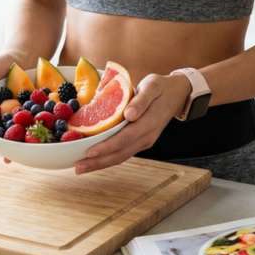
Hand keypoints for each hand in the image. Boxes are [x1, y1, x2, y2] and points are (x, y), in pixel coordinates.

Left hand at [74, 73, 191, 174]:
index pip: (124, 138)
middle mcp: (146, 137)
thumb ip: (141, 100)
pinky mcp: (140, 142)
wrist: (176, 95)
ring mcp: (143, 142)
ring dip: (100, 164)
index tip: (90, 152)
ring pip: (120, 157)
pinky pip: (122, 153)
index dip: (107, 146)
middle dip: (98, 162)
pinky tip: (94, 160)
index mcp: (148, 123)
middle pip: (120, 154)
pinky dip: (107, 158)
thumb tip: (129, 114)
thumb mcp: (153, 86)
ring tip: (81, 168)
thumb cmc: (161, 88)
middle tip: (78, 168)